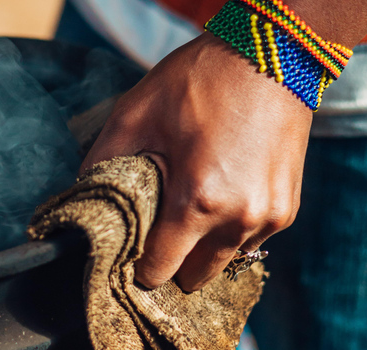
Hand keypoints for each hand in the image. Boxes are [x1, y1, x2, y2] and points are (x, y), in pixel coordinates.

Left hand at [82, 32, 311, 291]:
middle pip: (193, 278)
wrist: (272, 55)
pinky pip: (249, 241)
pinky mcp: (286, 209)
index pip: (160, 271)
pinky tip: (217, 199)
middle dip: (172, 263)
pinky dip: (229, 231)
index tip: (130, 254)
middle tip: (156, 235)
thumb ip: (101, 163)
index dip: (139, 267)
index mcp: (197, 201)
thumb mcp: (135, 114)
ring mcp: (269, 217)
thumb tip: (80, 198)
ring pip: (223, 262)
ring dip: (203, 249)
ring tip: (188, 212)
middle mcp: (238, 219)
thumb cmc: (201, 81)